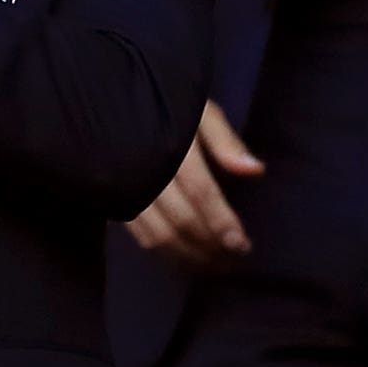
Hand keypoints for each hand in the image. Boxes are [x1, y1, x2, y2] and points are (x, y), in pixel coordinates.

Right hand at [124, 102, 264, 272]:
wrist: (111, 101)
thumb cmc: (166, 105)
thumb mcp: (201, 112)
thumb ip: (227, 142)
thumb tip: (256, 171)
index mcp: (172, 146)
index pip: (200, 192)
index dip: (221, 221)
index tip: (242, 244)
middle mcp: (147, 170)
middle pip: (181, 220)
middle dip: (210, 245)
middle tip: (234, 259)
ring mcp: (127, 188)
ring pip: (159, 235)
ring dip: (190, 256)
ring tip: (216, 265)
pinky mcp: (116, 200)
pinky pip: (140, 236)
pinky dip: (166, 254)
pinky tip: (187, 258)